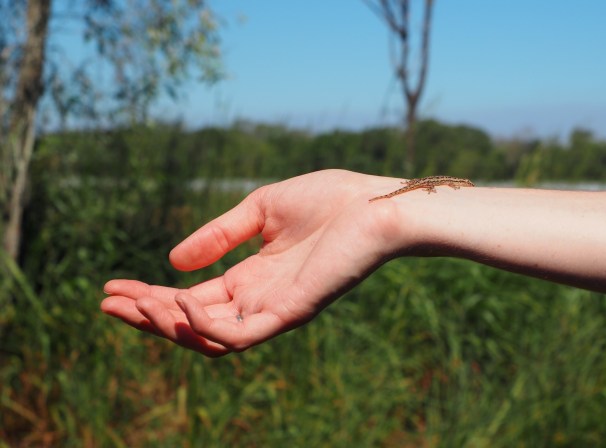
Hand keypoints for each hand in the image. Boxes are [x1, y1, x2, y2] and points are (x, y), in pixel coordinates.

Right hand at [102, 170, 400, 355]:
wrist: (375, 204)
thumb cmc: (329, 200)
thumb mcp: (262, 210)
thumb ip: (220, 235)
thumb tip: (173, 261)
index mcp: (252, 277)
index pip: (191, 296)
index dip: (150, 294)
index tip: (111, 286)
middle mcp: (259, 300)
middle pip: (192, 323)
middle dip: (146, 316)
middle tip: (106, 302)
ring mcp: (275, 310)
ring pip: (209, 338)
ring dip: (167, 325)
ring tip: (135, 302)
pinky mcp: (291, 313)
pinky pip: (241, 337)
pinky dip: (206, 328)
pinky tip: (179, 300)